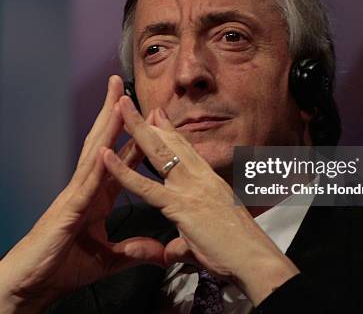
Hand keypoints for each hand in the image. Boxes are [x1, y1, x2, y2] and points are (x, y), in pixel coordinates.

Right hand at [0, 76, 163, 312]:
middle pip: (103, 144)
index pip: (121, 160)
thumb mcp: (107, 260)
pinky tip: (105, 147)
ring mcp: (74, 196)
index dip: (135, 136)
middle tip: (124, 84)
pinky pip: (84, 185)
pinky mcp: (66, 212)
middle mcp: (86, 189)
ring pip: (93, 154)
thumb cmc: (60, 269)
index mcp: (97, 197)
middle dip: (115, 114)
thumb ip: (132, 252)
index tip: (151, 115)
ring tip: (117, 97)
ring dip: (106, 125)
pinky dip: (95, 165)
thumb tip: (159, 252)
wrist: (28, 286)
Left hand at [102, 96, 299, 305]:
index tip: (157, 114)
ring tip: (119, 107)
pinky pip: (146, 187)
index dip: (170, 131)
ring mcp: (190, 189)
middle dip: (149, 120)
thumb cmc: (239, 253)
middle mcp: (201, 179)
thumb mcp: (207, 241)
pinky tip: (106, 156)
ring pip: (158, 153)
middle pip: (170, 143)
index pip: (187, 150)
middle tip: (130, 101)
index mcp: (210, 183)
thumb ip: (183, 243)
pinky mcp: (180, 206)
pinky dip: (123, 170)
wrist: (256, 261)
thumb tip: (171, 250)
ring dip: (136, 128)